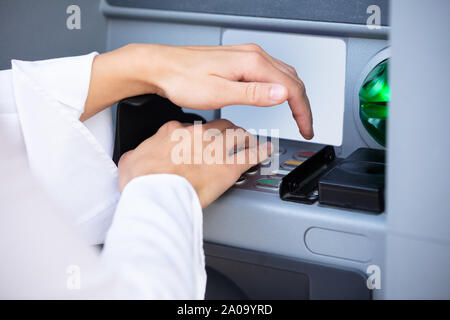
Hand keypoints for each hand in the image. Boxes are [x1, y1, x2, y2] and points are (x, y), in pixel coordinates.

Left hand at [83, 43, 312, 138]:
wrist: (162, 67)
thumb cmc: (183, 79)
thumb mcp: (219, 93)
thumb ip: (253, 94)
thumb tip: (282, 94)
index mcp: (252, 63)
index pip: (292, 88)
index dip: (303, 111)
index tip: (307, 128)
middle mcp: (252, 55)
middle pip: (292, 79)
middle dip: (303, 105)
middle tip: (305, 126)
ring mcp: (246, 56)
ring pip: (283, 74)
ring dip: (294, 95)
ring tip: (297, 115)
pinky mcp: (238, 60)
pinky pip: (270, 72)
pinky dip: (281, 87)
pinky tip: (277, 96)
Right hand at [117, 119, 271, 207]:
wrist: (154, 194)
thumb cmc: (143, 181)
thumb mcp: (131, 160)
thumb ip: (140, 153)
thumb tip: (138, 157)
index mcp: (174, 132)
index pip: (190, 126)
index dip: (198, 134)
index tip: (200, 140)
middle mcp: (196, 135)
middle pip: (218, 126)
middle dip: (226, 130)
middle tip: (229, 137)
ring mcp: (214, 149)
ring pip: (237, 135)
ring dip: (244, 138)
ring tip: (249, 140)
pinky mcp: (228, 167)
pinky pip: (251, 155)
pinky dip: (261, 152)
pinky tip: (266, 151)